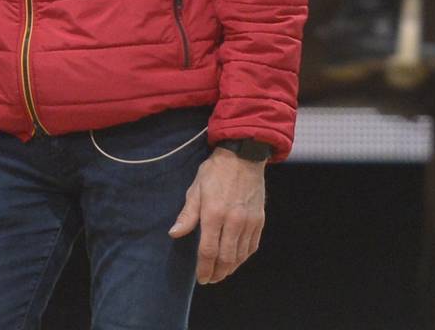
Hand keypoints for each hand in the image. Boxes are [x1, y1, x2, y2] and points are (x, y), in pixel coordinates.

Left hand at [168, 151, 266, 283]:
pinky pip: (252, 246)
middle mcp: (233, 221)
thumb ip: (187, 214)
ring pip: (240, 255)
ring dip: (230, 268)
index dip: (204, 268)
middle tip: (210, 279)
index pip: (208, 251)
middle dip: (217, 273)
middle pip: (226, 258)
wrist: (244, 156)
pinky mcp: (259, 220)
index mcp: (214, 214)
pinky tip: (236, 259)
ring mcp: (249, 221)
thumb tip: (174, 234)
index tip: (201, 278)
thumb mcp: (196, 189)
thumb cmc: (215, 172)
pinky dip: (244, 257)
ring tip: (222, 273)